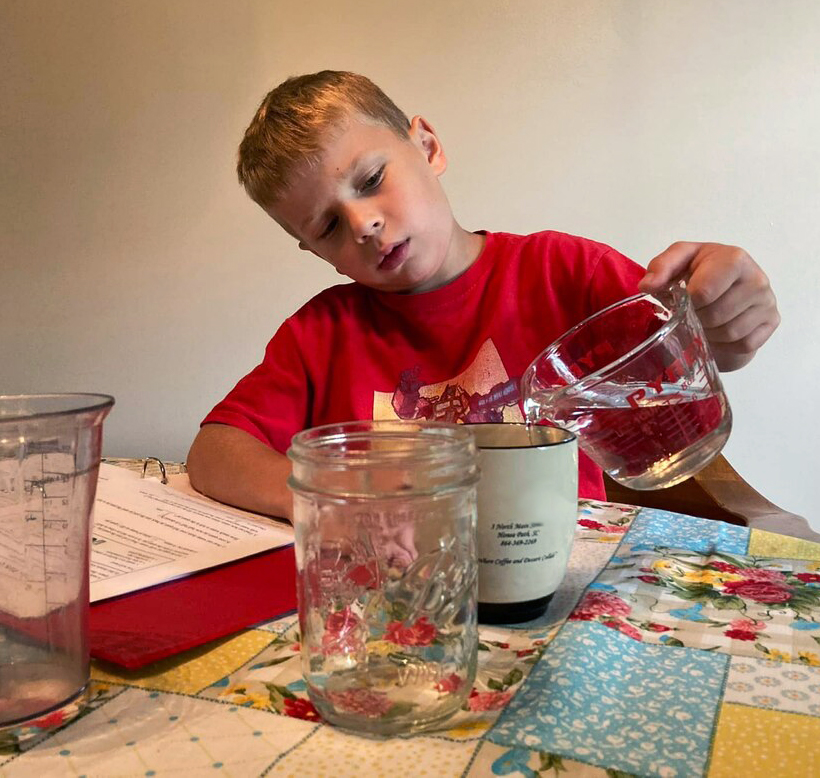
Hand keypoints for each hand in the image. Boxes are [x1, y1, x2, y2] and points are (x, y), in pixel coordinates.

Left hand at [638, 241, 779, 371]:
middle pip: (717, 315)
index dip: (688, 303)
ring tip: (706, 321)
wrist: (724, 289)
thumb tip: (647, 285)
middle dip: (698, 320)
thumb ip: (660, 267)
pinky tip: (721, 331)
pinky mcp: (772, 322)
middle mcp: (757, 278)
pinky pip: (745, 344)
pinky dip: (727, 344)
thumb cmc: (698, 274)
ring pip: (731, 332)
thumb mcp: (677, 263)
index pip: (704, 292)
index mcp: (734, 258)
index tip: (684, 301)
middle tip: (694, 314)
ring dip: (711, 333)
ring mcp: (767, 301)